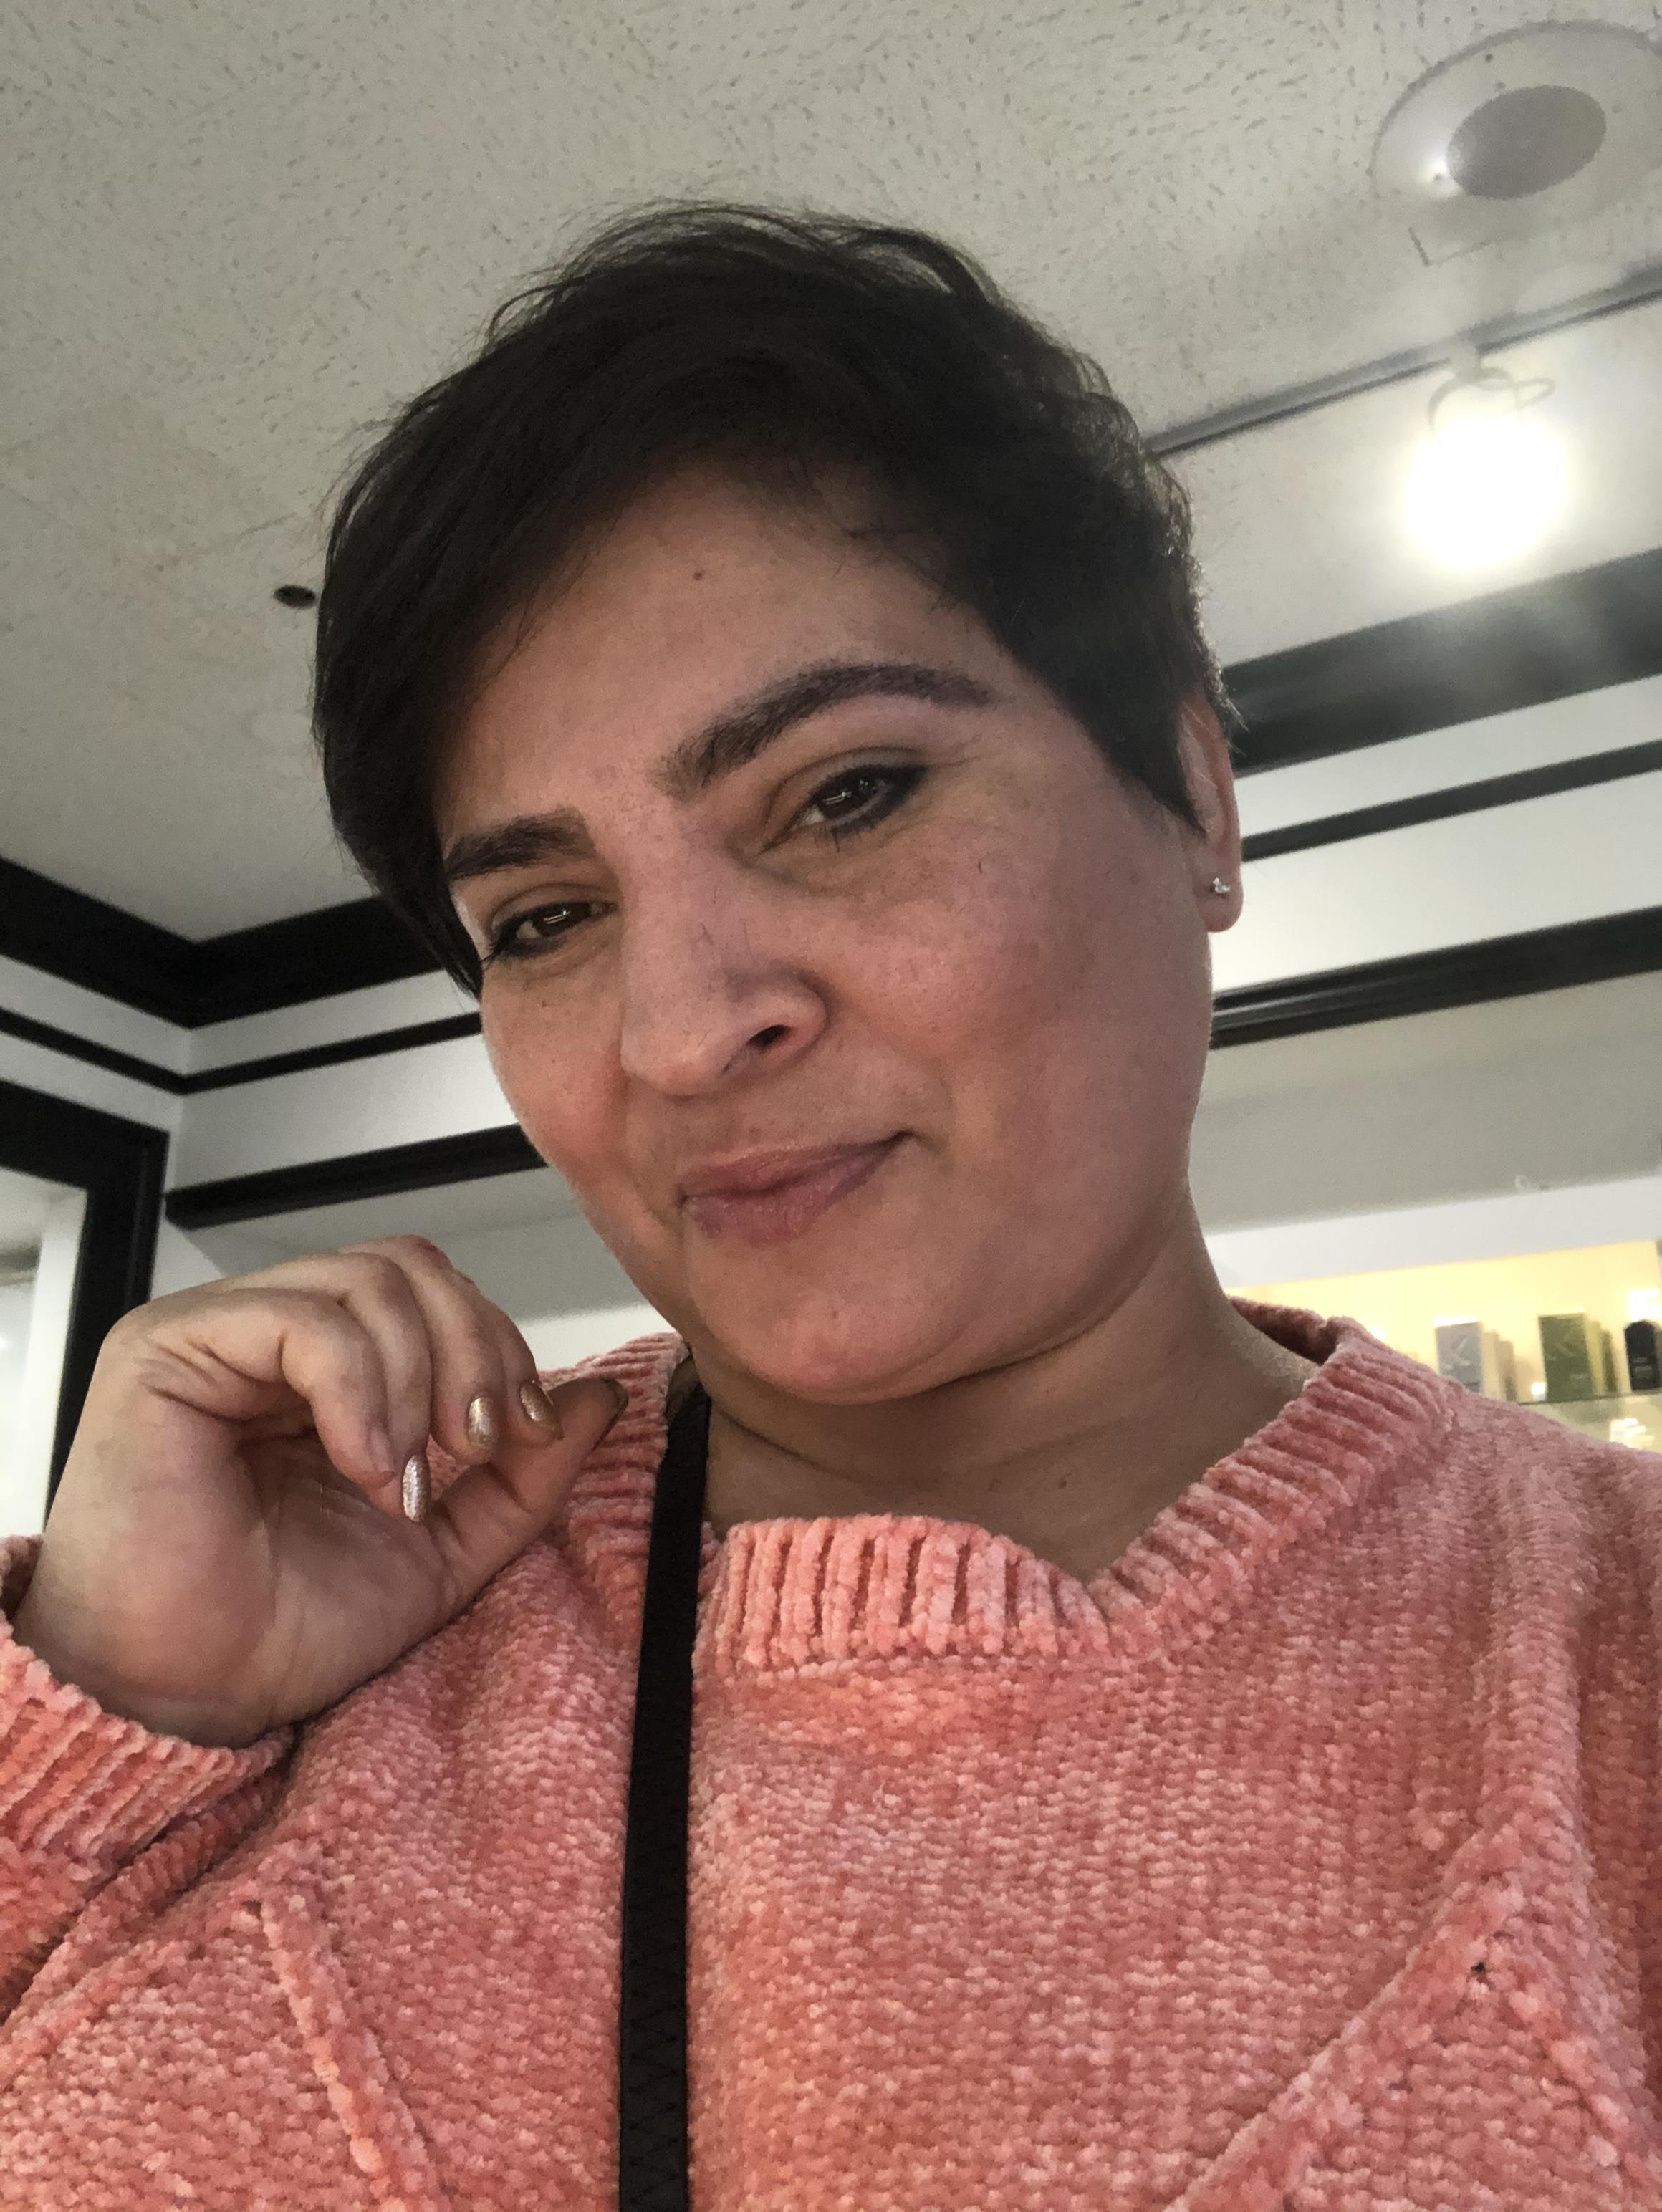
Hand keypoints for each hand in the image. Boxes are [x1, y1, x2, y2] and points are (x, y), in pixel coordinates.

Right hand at [10, 1236, 627, 1747]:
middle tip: (473, 1446)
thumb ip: (524, 1475)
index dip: (496, 1347)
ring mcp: (215, 1332)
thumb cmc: (283, 1630)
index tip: (524, 1434)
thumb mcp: (444, 1550)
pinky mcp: (167, 1348)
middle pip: (407, 1267)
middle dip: (472, 1350)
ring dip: (416, 1379)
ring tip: (404, 1478)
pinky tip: (363, 1465)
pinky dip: (358, 1390)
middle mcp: (267, 1333)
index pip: (432, 1291)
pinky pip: (300, 1321)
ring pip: (364, 1282)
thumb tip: (602, 1399)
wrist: (187, 1699)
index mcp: (326, 1369)